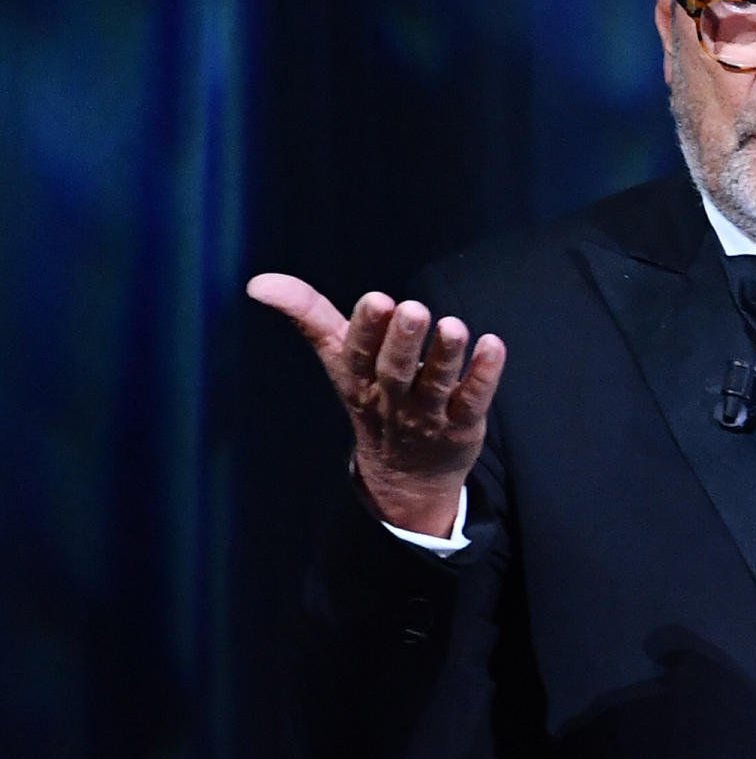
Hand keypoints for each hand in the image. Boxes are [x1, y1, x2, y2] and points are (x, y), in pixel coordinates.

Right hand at [247, 275, 504, 532]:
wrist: (405, 476)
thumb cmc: (373, 398)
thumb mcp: (340, 361)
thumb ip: (308, 315)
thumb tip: (258, 282)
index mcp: (357, 381)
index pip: (357, 355)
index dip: (366, 329)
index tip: (376, 299)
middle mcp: (392, 399)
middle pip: (395, 371)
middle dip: (404, 341)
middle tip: (413, 309)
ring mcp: (428, 416)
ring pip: (436, 385)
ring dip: (446, 356)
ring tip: (454, 326)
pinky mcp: (463, 426)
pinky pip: (474, 400)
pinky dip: (483, 375)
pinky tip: (493, 346)